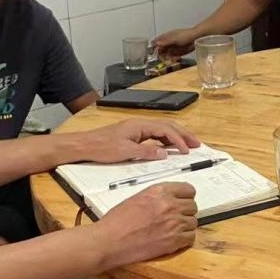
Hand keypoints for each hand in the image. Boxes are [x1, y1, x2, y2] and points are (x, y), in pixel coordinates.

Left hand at [71, 118, 200, 163]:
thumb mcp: (125, 152)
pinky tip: (169, 148)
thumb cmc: (101, 147)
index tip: (188, 150)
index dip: (179, 140)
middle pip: (167, 126)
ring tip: (188, 145)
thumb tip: (165, 154)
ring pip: (161, 130)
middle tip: (197, 143)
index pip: (165, 130)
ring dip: (176, 137)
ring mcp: (136, 130)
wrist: (83, 146)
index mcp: (140, 125)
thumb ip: (146, 152)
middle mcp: (140, 124)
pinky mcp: (132, 136)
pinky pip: (154, 136)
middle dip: (183, 134)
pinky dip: (165, 140)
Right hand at [95, 182, 197, 265]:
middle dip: (185, 213)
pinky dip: (184, 240)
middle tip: (174, 219)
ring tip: (171, 231)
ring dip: (185, 227)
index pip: (189, 190)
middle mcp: (169, 204)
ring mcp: (174, 222)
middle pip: (192, 206)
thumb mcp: (137, 198)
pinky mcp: (174, 240)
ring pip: (193, 222)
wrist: (108, 241)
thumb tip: (171, 200)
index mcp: (160, 191)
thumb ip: (157, 197)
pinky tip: (173, 240)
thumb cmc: (116, 222)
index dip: (185, 197)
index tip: (181, 203)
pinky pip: (191, 237)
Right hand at [153, 27, 197, 58]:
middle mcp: (167, 43)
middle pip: (160, 51)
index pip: (155, 43)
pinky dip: (173, 59)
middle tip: (162, 59)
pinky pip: (172, 58)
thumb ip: (165, 42)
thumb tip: (155, 44)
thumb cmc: (185, 35)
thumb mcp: (174, 39)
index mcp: (165, 38)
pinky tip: (176, 58)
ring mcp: (172, 48)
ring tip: (170, 59)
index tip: (153, 54)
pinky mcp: (177, 53)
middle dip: (160, 55)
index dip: (153, 48)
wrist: (196, 38)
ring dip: (166, 58)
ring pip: (165, 55)